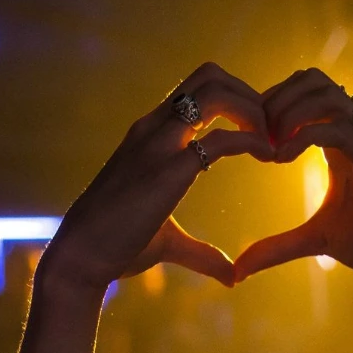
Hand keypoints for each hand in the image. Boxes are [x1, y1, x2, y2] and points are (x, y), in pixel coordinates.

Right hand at [40, 62, 273, 294]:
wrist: (80, 257)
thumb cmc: (115, 249)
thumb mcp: (167, 243)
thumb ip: (201, 253)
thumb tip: (232, 276)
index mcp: (149, 134)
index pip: (196, 90)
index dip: (234, 101)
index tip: (257, 133)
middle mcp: (153, 127)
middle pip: (210, 76)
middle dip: (249, 95)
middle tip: (271, 131)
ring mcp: (159, 144)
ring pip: (216, 92)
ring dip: (253, 109)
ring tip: (272, 141)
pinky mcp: (168, 170)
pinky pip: (219, 138)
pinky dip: (253, 140)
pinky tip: (269, 157)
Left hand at [233, 69, 352, 291]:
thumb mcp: (315, 241)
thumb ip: (277, 247)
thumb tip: (239, 268)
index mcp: (342, 137)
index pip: (304, 92)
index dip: (271, 105)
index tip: (248, 138)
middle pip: (311, 79)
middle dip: (275, 100)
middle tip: (253, 135)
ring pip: (324, 94)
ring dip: (288, 112)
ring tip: (268, 145)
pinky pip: (336, 127)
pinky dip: (303, 135)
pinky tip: (282, 158)